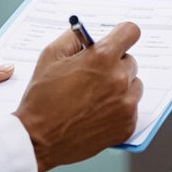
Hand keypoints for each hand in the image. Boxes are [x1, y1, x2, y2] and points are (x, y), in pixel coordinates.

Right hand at [14, 22, 143, 171]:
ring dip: (120, 87)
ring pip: (134, 85)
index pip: (130, 32)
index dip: (121, 34)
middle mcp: (119, 79)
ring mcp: (126, 104)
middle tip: (93, 76)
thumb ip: (73, 38)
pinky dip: (119, 108)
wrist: (38, 139)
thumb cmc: (42, 99)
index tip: (117, 40)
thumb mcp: (49, 57)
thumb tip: (87, 33)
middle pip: (130, 61)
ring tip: (94, 97)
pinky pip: (132, 108)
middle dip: (114, 64)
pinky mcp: (127, 125)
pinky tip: (97, 113)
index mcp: (102, 58)